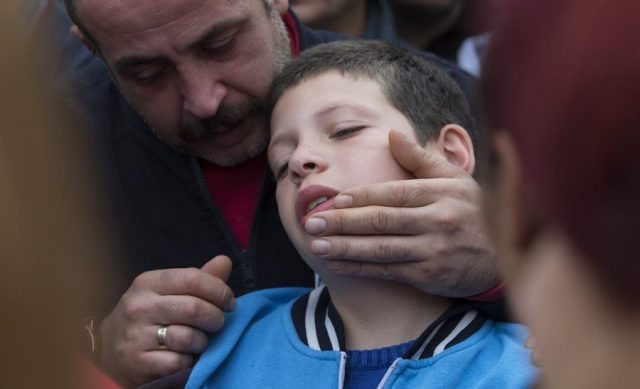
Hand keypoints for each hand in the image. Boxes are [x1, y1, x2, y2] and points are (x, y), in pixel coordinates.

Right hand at [99, 255, 235, 386]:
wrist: (109, 348)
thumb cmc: (149, 315)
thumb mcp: (168, 291)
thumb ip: (199, 278)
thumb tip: (225, 261)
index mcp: (148, 282)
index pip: (193, 278)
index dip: (219, 290)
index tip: (229, 302)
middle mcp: (138, 306)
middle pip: (193, 308)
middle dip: (216, 318)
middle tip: (218, 323)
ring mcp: (135, 336)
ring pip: (188, 337)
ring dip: (203, 341)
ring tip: (201, 341)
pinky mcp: (137, 363)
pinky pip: (178, 362)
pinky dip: (190, 362)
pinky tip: (186, 357)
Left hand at [303, 130, 499, 296]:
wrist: (502, 258)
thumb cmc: (472, 211)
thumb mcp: (454, 179)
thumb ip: (420, 158)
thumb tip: (392, 134)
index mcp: (440, 192)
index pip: (392, 193)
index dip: (360, 197)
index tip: (333, 200)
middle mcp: (437, 220)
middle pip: (381, 221)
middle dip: (342, 222)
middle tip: (312, 222)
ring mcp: (433, 250)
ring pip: (381, 248)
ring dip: (345, 247)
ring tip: (316, 244)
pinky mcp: (429, 275)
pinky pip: (388, 271)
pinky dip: (360, 267)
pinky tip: (337, 264)